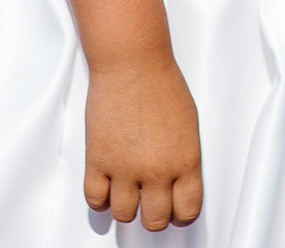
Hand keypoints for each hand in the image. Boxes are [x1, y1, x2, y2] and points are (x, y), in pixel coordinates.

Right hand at [84, 51, 202, 230]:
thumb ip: (183, 159)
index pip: (187, 212)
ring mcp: (125, 167)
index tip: (174, 209)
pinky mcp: (98, 160)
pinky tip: (106, 185)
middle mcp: (157, 171)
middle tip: (149, 202)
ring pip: (125, 214)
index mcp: (186, 161)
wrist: (132, 62)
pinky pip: (95, 199)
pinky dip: (100, 199)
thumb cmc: (162, 84)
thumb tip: (176, 183)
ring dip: (126, 206)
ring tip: (126, 190)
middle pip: (155, 220)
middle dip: (153, 214)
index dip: (180, 214)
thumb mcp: (189, 126)